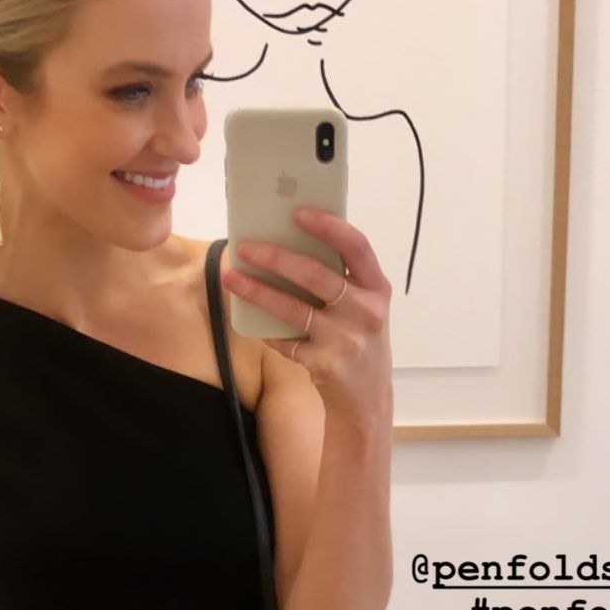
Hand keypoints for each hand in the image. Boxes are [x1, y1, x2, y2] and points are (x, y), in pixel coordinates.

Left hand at [223, 208, 392, 424]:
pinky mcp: (325, 364)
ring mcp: (346, 341)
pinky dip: (267, 330)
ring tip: (232, 278)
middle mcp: (367, 313)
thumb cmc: (358, 338)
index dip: (328, 227)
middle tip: (246, 247)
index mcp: (378, 288)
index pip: (357, 247)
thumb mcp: (363, 305)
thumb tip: (289, 241)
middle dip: (277, 258)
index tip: (298, 213)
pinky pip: (286, 340)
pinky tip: (252, 321)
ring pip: (293, 309)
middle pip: (317, 276)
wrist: (367, 396)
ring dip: (258, 292)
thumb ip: (341, 278)